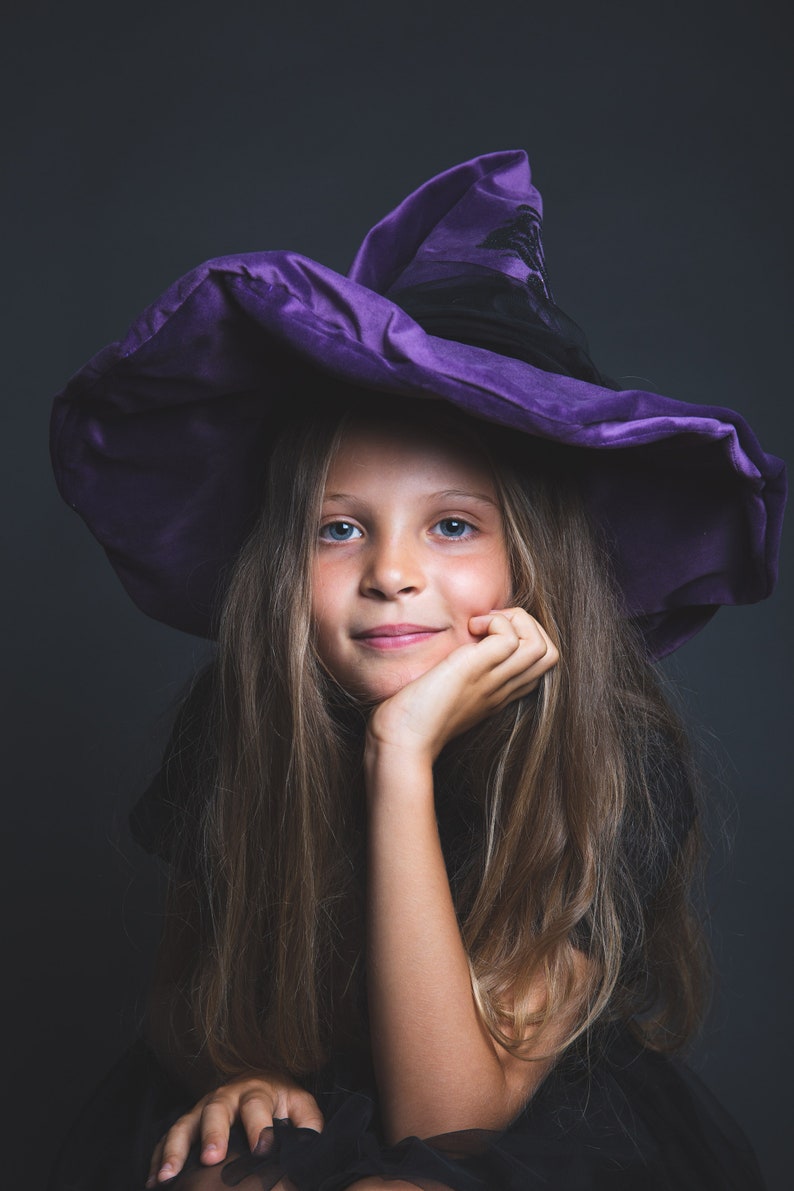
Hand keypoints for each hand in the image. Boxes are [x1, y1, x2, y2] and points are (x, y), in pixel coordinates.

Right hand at [146, 1073, 323, 1185]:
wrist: (258, 1080)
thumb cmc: (280, 1101)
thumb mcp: (299, 1105)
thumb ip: (307, 1122)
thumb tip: (310, 1143)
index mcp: (257, 1090)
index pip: (257, 1104)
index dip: (260, 1125)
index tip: (262, 1149)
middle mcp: (226, 1096)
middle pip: (216, 1110)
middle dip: (213, 1133)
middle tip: (212, 1157)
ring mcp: (202, 1108)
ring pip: (185, 1124)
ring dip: (175, 1149)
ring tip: (167, 1175)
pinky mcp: (187, 1122)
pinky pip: (167, 1137)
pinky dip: (158, 1157)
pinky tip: (153, 1181)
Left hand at [366, 607, 557, 762]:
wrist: (403, 740)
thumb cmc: (413, 717)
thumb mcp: (447, 691)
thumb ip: (461, 675)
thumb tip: (459, 646)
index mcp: (498, 694)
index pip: (538, 666)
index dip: (522, 639)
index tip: (487, 634)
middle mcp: (503, 689)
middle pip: (550, 655)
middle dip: (528, 626)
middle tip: (489, 625)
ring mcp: (494, 680)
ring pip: (543, 647)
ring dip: (516, 621)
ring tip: (481, 625)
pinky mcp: (478, 669)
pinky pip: (511, 637)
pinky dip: (495, 622)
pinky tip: (469, 628)